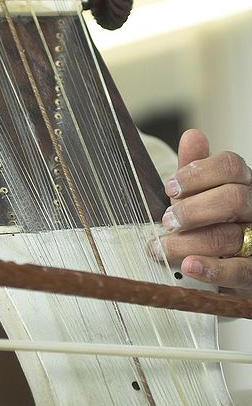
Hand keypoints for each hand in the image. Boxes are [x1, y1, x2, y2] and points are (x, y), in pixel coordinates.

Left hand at [158, 129, 251, 295]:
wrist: (223, 262)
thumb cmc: (208, 221)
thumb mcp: (198, 193)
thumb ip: (194, 168)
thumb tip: (192, 135)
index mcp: (242, 183)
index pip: (231, 165)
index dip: (198, 173)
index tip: (170, 187)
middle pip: (232, 198)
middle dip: (193, 210)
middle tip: (167, 220)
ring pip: (230, 236)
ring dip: (190, 242)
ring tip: (162, 247)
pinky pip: (240, 271)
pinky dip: (212, 269)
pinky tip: (189, 266)